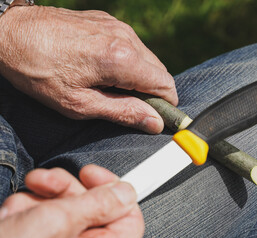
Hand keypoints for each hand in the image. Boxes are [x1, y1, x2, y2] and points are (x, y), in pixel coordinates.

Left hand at [0, 5, 177, 133]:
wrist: (9, 32)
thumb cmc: (39, 71)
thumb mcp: (80, 104)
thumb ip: (123, 112)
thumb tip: (155, 122)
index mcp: (122, 60)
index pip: (165, 85)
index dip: (166, 104)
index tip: (156, 117)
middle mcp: (126, 38)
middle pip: (159, 71)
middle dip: (152, 92)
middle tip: (128, 106)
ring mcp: (118, 26)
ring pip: (147, 58)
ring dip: (139, 77)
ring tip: (112, 87)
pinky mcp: (108, 21)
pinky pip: (132, 46)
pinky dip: (128, 62)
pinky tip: (105, 69)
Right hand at [0, 165, 143, 237]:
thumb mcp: (54, 224)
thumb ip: (96, 206)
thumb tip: (126, 192)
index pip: (129, 221)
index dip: (115, 193)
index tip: (93, 173)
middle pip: (93, 209)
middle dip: (67, 189)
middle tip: (46, 180)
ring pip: (65, 208)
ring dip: (40, 197)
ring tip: (21, 202)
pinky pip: (43, 216)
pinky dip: (25, 209)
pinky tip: (11, 215)